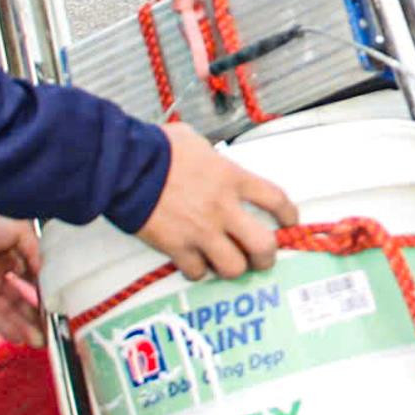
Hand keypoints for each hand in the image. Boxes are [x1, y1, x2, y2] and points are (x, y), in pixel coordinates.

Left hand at [0, 216, 45, 346]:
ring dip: (26, 325)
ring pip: (9, 310)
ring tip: (44, 340)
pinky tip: (22, 339)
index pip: (32, 276)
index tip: (62, 302)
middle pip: (21, 298)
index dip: (46, 289)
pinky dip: (7, 327)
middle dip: (38, 313)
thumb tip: (47, 273)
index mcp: (11, 252)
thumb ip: (35, 253)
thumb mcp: (21, 232)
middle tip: (55, 328)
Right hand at [138, 124, 297, 281]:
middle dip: (266, 256)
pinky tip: (194, 262)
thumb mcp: (195, 143)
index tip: (289, 222)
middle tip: (260, 256)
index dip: (289, 215)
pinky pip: (197, 272)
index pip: (276, 199)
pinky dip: (198, 270)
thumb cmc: (157, 148)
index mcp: (232, 178)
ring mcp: (201, 231)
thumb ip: (212, 158)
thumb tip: (211, 161)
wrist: (125, 166)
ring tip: (226, 262)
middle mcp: (223, 208)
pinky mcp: (177, 247)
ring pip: (233, 267)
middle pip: (263, 246)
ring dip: (232, 267)